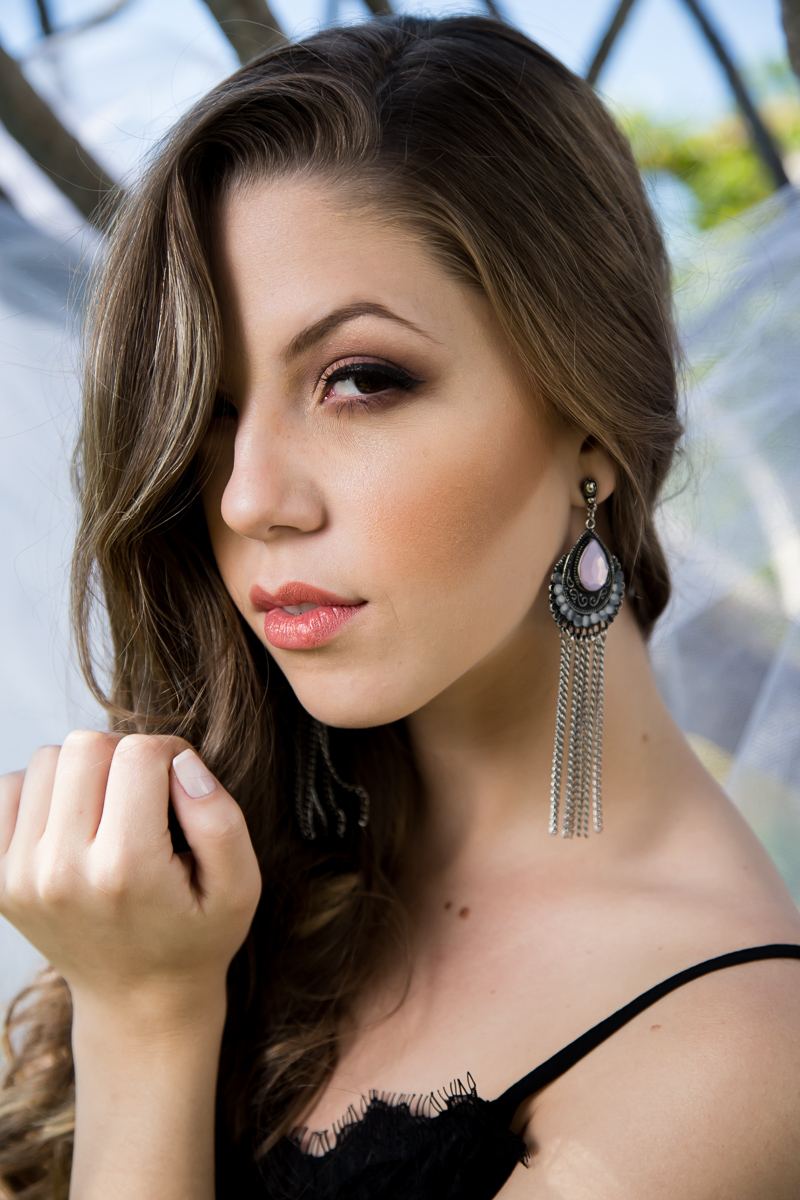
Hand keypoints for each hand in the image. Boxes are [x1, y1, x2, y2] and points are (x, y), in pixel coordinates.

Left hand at [0, 732, 261, 1023]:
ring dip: (83, 771)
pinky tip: (75, 822)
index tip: (181, 784)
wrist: (138, 1001)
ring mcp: (20, 876)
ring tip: (110, 811)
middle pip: (86, 745)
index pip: (139, 754)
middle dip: (124, 755)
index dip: (171, 753)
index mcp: (126, 868)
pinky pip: (9, 788)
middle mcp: (62, 870)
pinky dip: (44, 791)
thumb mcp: (239, 886)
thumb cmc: (196, 935)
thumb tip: (182, 762)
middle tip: (145, 795)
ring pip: (47, 759)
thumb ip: (220, 818)